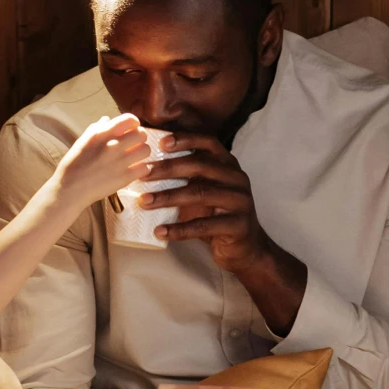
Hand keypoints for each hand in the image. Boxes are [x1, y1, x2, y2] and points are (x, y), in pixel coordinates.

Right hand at [52, 114, 147, 211]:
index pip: (130, 120)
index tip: (130, 129)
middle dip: (140, 138)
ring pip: (146, 150)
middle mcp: (113, 145)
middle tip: (134, 144)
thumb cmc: (74, 165)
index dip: (133, 124)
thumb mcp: (82, 141)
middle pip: (142, 134)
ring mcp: (120, 162)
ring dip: (142, 153)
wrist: (70, 189)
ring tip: (135, 157)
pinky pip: (145, 168)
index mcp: (102, 134)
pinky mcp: (125, 178)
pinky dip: (141, 169)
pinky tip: (134, 170)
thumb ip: (96, 128)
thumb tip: (108, 119)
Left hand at [142, 133, 265, 270]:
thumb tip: (147, 166)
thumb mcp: (205, 190)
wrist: (246, 248)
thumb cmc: (218, 215)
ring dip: (168, 197)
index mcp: (229, 166)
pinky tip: (160, 231)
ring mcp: (240, 201)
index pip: (209, 144)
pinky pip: (204, 226)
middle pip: (201, 166)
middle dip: (168, 168)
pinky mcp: (238, 225)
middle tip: (142, 175)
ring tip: (144, 201)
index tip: (161, 143)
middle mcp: (237, 179)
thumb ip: (188, 176)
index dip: (186, 140)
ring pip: (200, 194)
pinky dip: (179, 229)